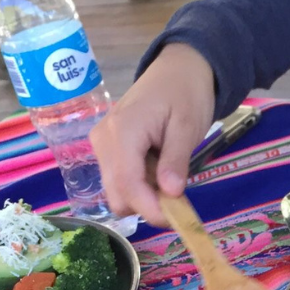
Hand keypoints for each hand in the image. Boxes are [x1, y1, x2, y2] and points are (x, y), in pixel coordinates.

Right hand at [89, 43, 216, 226]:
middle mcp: (103, 140)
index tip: (174, 221)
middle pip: (116, 193)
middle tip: (178, 196)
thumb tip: (170, 194)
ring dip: (143, 194)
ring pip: (115, 190)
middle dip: (146, 204)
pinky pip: (117, 179)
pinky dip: (138, 184)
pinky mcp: (104, 148)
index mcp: (123, 131)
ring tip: (167, 174)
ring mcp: (100, 144)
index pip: (127, 183)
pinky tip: (156, 168)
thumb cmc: (186, 91)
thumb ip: (176, 160)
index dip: (148, 208)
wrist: (177, 67)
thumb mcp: (188, 125)